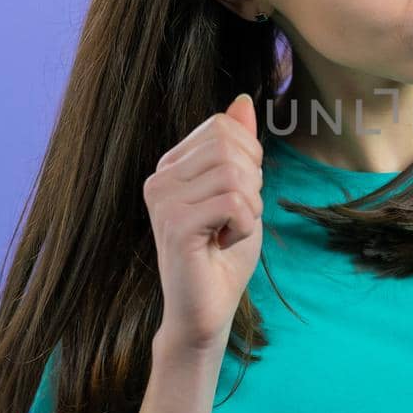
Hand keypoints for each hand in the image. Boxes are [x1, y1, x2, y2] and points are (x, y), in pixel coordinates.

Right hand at [144, 93, 264, 354]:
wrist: (206, 311)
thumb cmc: (224, 255)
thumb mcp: (241, 192)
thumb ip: (240, 148)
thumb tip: (241, 101)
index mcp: (172, 166)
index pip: (224, 127)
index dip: (249, 159)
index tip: (237, 198)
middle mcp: (160, 178)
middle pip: (229, 144)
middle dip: (251, 182)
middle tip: (234, 218)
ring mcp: (163, 200)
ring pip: (235, 174)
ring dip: (249, 209)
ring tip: (227, 232)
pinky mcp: (174, 224)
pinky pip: (234, 203)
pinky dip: (244, 227)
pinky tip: (223, 244)